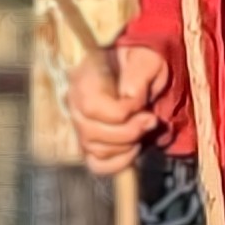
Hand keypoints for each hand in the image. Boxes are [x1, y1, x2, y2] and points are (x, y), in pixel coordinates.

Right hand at [67, 44, 169, 176]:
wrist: (137, 68)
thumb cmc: (141, 61)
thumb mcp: (146, 59)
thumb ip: (138, 75)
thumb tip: (129, 99)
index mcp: (84, 79)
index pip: (91, 108)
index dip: (121, 114)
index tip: (143, 107)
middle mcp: (74, 103)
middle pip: (90, 133)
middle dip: (128, 133)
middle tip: (150, 120)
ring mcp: (79, 125)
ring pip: (95, 150)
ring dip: (126, 146)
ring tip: (142, 130)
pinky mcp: (89, 143)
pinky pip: (97, 165)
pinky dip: (119, 163)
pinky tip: (133, 148)